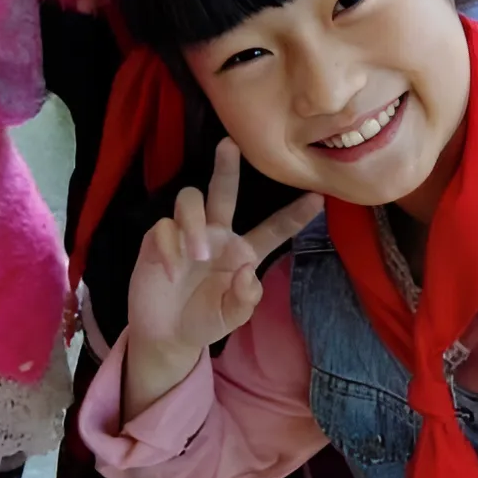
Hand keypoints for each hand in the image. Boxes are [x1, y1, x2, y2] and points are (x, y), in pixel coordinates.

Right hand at [123, 141, 321, 415]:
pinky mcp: (158, 239)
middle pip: (223, 191)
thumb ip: (245, 299)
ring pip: (190, 200)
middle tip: (230, 144)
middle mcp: (217, 233)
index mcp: (243, 250)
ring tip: (198, 256)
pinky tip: (171, 272)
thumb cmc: (206, 319)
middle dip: (227, 167)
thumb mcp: (232, 317)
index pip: (273, 228)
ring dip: (194, 224)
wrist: (166, 334)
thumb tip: (247, 271)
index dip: (295, 215)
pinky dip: (169, 247)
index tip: (319, 198)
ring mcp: (186, 233)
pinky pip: (164, 227)